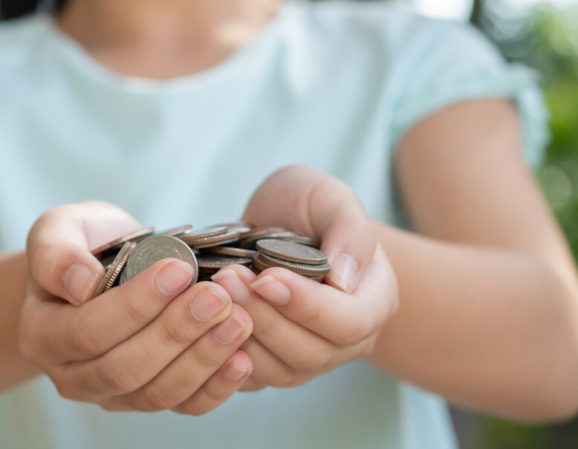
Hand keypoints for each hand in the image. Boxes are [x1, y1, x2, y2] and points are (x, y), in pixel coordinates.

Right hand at [19, 200, 254, 413]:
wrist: (102, 269)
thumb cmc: (81, 244)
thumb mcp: (59, 229)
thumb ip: (57, 252)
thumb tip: (81, 283)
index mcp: (42, 334)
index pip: (87, 331)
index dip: (135, 305)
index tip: (178, 270)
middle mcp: (71, 375)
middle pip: (124, 369)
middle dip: (175, 332)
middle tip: (217, 296)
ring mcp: (112, 395)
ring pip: (156, 393)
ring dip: (202, 359)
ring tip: (237, 320)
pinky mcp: (149, 398)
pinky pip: (183, 406)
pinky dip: (216, 387)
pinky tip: (243, 359)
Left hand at [210, 165, 398, 390]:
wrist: (281, 223)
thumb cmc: (310, 206)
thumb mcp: (332, 199)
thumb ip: (349, 232)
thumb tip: (344, 279)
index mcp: (373, 301)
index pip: (349, 322)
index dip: (307, 306)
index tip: (266, 277)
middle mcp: (347, 341)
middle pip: (312, 353)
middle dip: (265, 318)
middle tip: (227, 279)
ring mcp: (309, 358)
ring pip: (280, 371)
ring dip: (243, 335)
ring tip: (214, 292)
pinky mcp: (272, 365)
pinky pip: (251, 378)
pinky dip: (226, 354)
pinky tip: (204, 322)